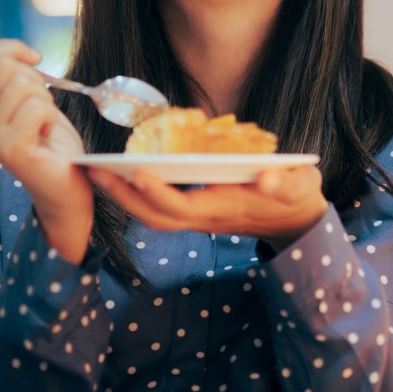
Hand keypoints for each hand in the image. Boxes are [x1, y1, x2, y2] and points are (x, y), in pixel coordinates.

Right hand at [0, 39, 90, 262]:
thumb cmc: (53, 145)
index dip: (11, 48)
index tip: (35, 59)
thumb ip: (17, 80)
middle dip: (34, 78)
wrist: (66, 189)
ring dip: (46, 100)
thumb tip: (21, 53)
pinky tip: (47, 136)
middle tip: (43, 108)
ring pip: (23, 85)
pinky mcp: (10, 149)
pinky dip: (51, 116)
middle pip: (3, 67)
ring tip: (45, 125)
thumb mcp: (32, 103)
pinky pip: (36, 107)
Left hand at [87, 165, 328, 251]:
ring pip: (153, 215)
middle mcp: (206, 218)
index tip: (137, 172)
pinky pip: (158, 209)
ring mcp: (198, 218)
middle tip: (95, 171)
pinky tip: (118, 174)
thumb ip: (284, 181)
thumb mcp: (298, 184)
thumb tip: (267, 178)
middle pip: (156, 216)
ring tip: (96, 172)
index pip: (184, 206)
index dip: (159, 193)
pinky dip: (135, 194)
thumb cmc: (295, 195)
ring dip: (123, 197)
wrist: (296, 220)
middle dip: (124, 196)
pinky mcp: (195, 212)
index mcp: (226, 208)